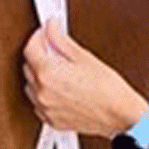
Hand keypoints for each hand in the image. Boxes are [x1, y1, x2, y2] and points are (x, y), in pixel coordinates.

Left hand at [22, 19, 148, 137]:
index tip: (45, 32)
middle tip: (55, 49)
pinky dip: (44, 93)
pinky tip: (60, 87)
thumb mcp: (85, 57)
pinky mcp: (52, 120)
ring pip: (31, 85)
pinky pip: (38, 103)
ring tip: (59, 70)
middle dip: (39, 55)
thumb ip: (62, 40)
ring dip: (39, 75)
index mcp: (48, 73)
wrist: (120, 115)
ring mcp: (45, 108)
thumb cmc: (108, 89)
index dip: (38, 36)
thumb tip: (52, 28)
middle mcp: (42, 92)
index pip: (30, 48)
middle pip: (28, 66)